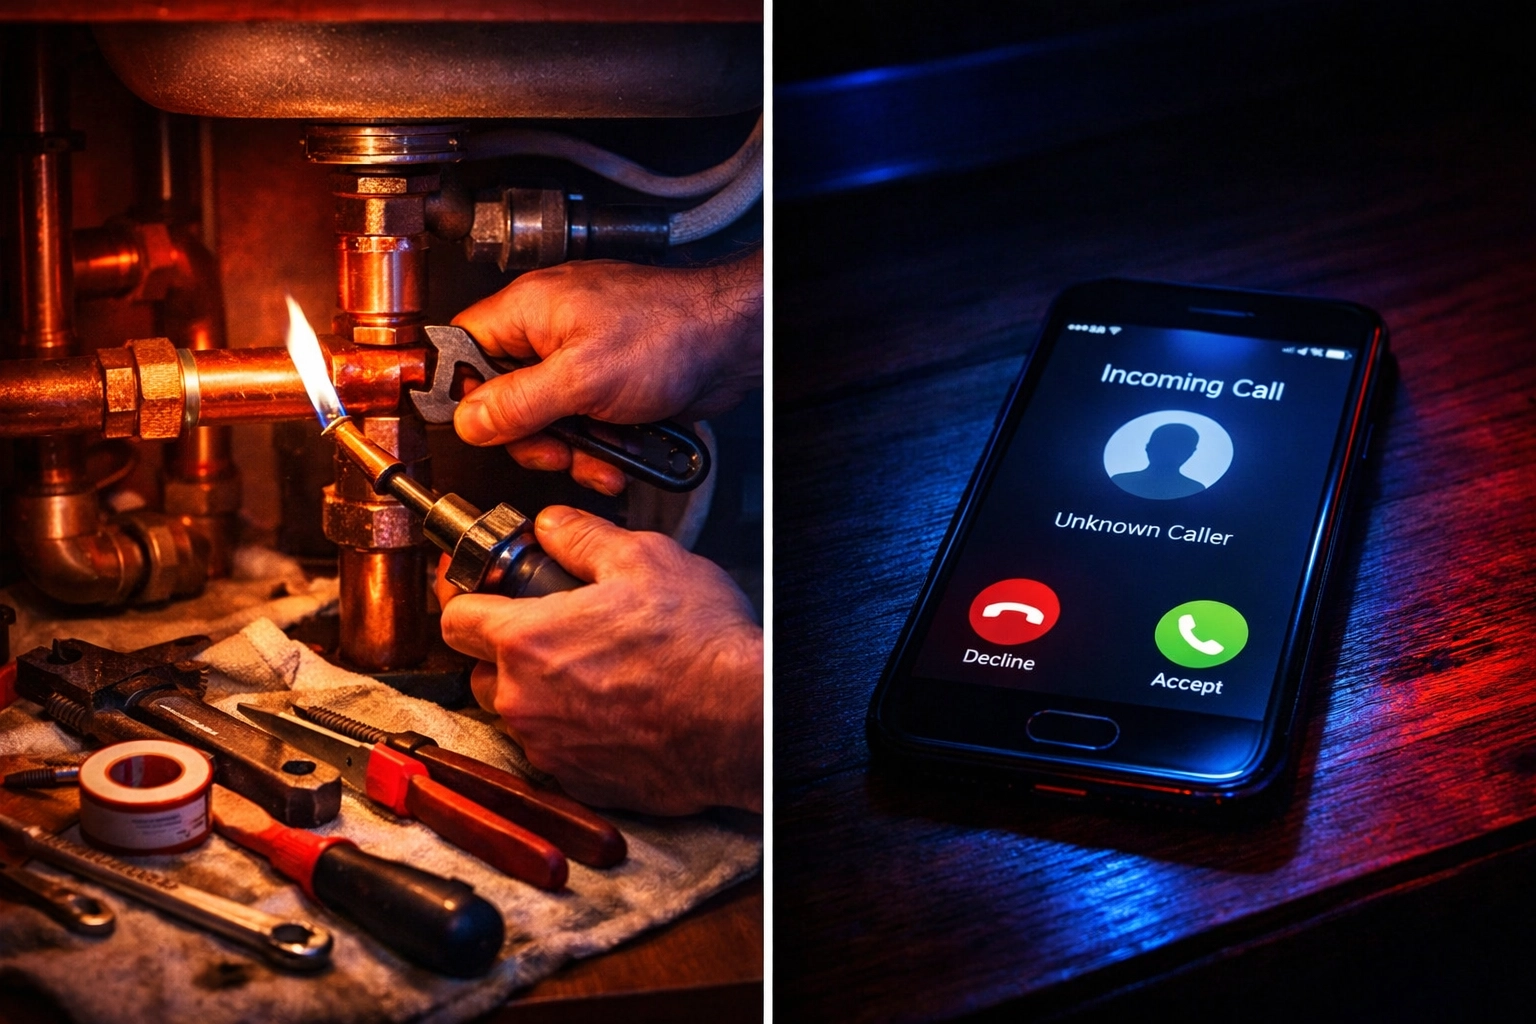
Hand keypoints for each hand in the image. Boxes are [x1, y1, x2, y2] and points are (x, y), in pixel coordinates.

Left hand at [437, 506, 762, 814]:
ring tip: (597, 672)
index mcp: (526, 640)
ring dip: (542, 694)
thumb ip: (581, 537)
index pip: (454, 618)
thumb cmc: (699, 645)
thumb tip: (552, 525)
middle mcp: (524, 701)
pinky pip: (556, 751)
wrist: (743, 720)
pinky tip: (616, 710)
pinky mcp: (578, 782)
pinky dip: (574, 732)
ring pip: (520, 714)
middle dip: (508, 651)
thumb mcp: (644, 558)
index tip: (484, 593)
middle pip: (481, 671)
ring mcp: (548, 748)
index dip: (469, 598)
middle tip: (557, 632)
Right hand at [450, 251, 762, 493]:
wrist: (731, 342)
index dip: (463, 392)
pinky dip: (600, 446)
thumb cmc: (670, 332)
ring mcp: (580, 359)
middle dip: (532, 437)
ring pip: (547, 420)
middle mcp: (548, 331)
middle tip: (557, 449)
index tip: (482, 426)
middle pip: (503, 398)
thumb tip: (469, 421)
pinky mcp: (608, 383)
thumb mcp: (582, 379)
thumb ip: (518, 403)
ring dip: (572, 450)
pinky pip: (584, 424)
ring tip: (600, 457)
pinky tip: (619, 454)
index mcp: (527, 310)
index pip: (462, 349)